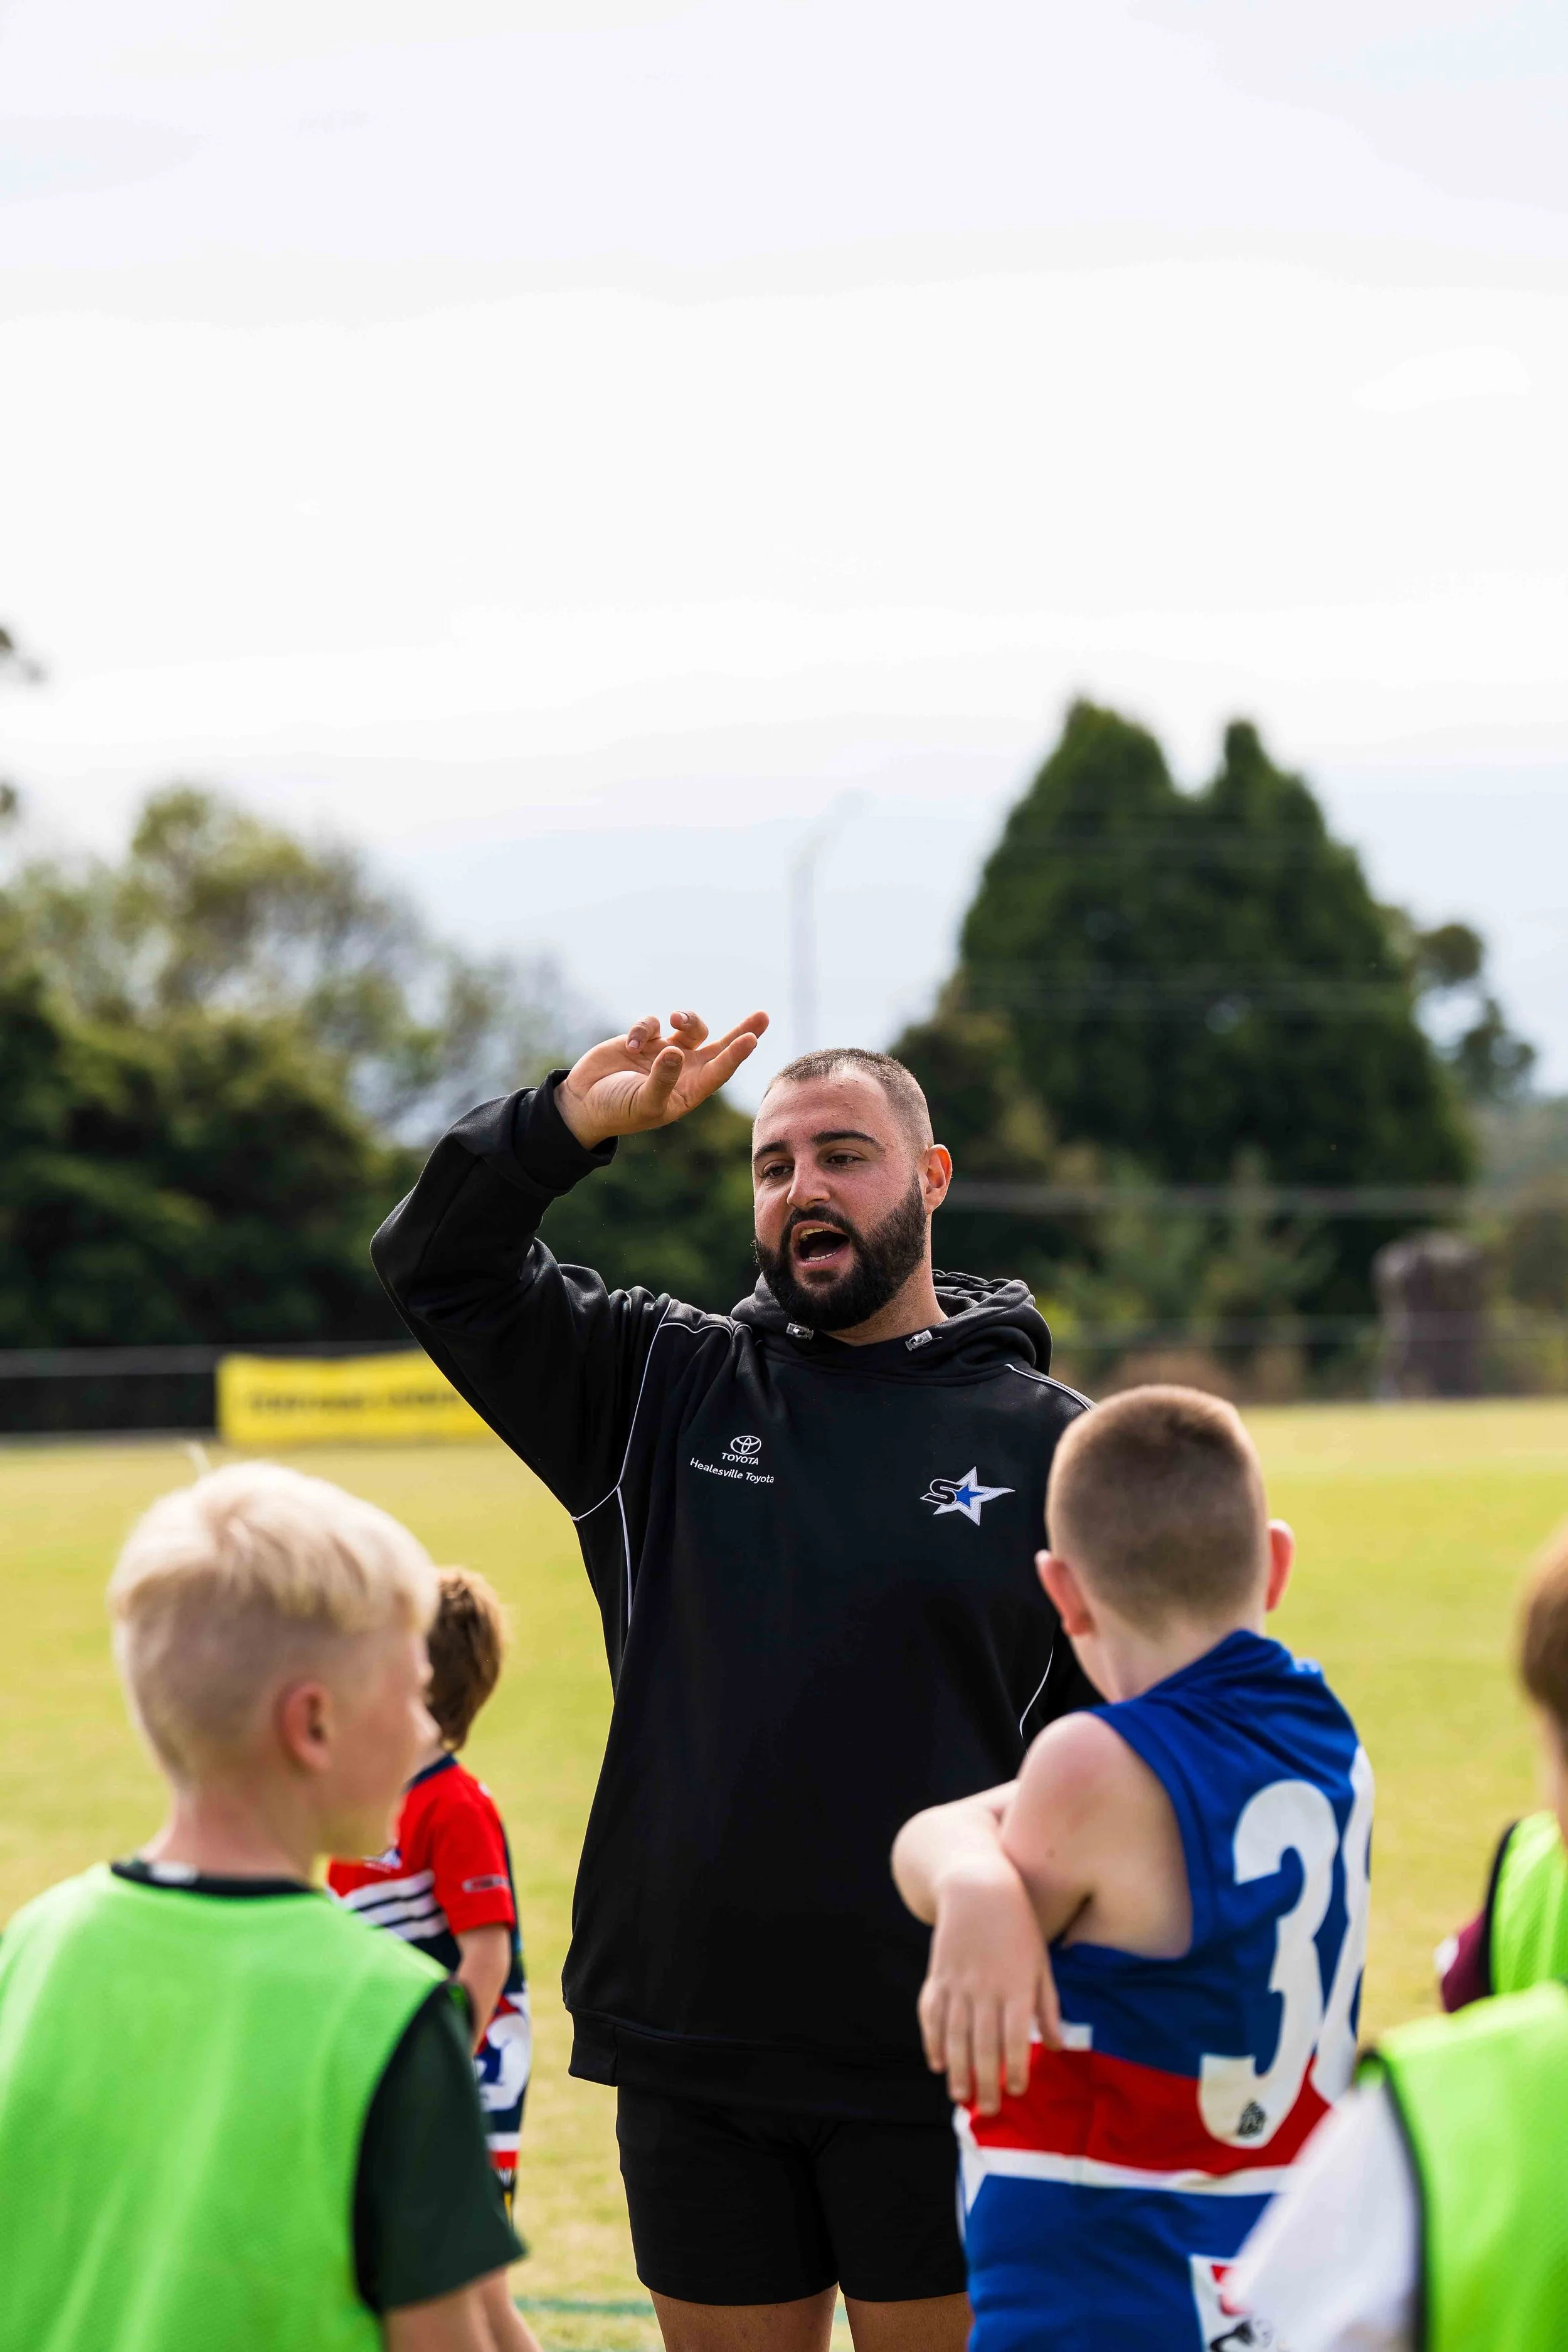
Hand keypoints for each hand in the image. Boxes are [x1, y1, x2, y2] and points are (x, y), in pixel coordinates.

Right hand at [554, 1008, 768, 1149]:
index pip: (720, 1070)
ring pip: (690, 1027)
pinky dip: (643, 1028)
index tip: (752, 1039)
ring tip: (673, 1019)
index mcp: (689, 1091)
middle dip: (742, 1030)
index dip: (736, 1054)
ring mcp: (665, 1052)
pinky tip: (630, 1045)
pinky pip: (653, 1023)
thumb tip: (676, 1051)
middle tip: (764, 1016)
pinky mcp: (645, 1039)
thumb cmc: (618, 1110)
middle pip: (720, 1045)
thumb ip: (662, 1079)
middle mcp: (683, 1070)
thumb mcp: (643, 1102)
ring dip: (687, 1017)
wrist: (584, 1103)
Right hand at [917, 1853, 1060, 2115]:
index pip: (1015, 2037)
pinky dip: (932, 2041)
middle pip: (983, 2044)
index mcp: (1016, 1986)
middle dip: (986, 2082)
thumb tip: (1058, 2047)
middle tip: (988, 2111)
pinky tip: (937, 2063)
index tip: (1019, 2091)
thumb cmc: (1018, 1928)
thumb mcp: (1041, 1963)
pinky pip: (931, 2015)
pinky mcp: (937, 1976)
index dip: (1016, 2068)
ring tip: (960, 2098)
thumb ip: (1048, 2006)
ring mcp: (957, 1983)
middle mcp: (985, 1988)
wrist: (978, 1888)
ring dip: (957, 2070)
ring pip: (954, 2035)